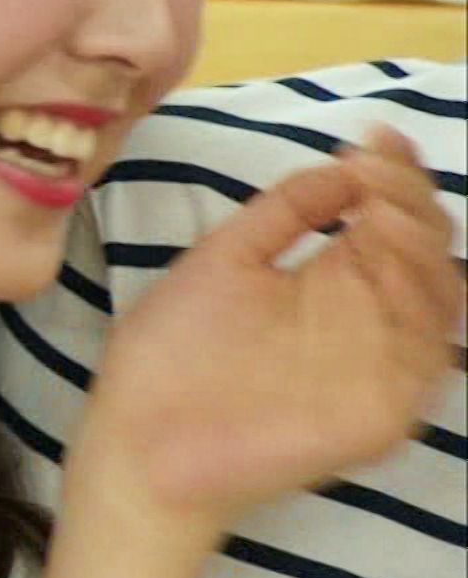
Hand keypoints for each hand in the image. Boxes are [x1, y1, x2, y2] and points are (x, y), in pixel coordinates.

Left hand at [74, 125, 463, 529]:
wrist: (139, 439)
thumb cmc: (170, 354)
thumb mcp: (223, 260)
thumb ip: (282, 213)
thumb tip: (341, 164)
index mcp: (330, 279)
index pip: (390, 219)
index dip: (394, 175)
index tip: (370, 139)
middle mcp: (365, 317)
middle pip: (425, 249)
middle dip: (412, 198)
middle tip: (376, 167)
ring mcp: (377, 366)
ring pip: (438, 294)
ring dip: (420, 242)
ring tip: (381, 205)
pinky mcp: (379, 413)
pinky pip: (425, 358)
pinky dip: (417, 307)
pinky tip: (382, 261)